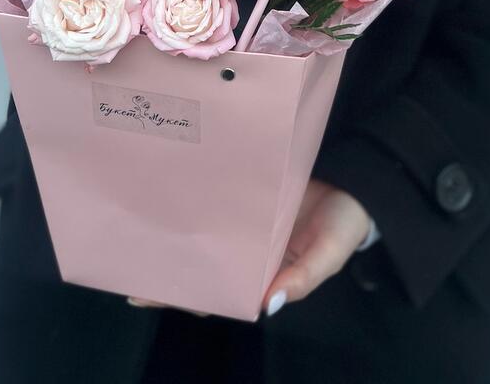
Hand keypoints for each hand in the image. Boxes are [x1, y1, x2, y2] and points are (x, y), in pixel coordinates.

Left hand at [125, 179, 370, 318]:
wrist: (357, 184)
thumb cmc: (344, 226)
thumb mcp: (327, 256)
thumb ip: (302, 279)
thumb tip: (266, 306)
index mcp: (265, 276)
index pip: (220, 293)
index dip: (188, 297)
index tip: (153, 294)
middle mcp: (250, 254)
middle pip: (206, 268)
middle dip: (173, 272)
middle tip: (133, 267)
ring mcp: (248, 226)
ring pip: (208, 239)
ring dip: (181, 241)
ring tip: (141, 238)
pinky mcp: (249, 197)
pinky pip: (220, 207)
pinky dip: (200, 210)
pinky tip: (173, 202)